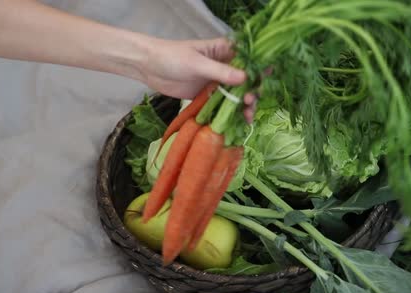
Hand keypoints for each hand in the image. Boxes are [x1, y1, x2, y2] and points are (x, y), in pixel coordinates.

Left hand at [141, 37, 257, 121]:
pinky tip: (238, 123)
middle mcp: (225, 66)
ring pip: (237, 95)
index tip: (263, 83)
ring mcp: (217, 82)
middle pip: (247, 81)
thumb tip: (245, 78)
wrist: (147, 66)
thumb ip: (220, 71)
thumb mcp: (197, 63)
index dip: (259, 71)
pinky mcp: (208, 95)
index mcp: (224, 51)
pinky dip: (231, 114)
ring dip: (244, 106)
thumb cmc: (172, 56)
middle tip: (249, 102)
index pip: (249, 60)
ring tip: (247, 117)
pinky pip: (223, 105)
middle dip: (252, 92)